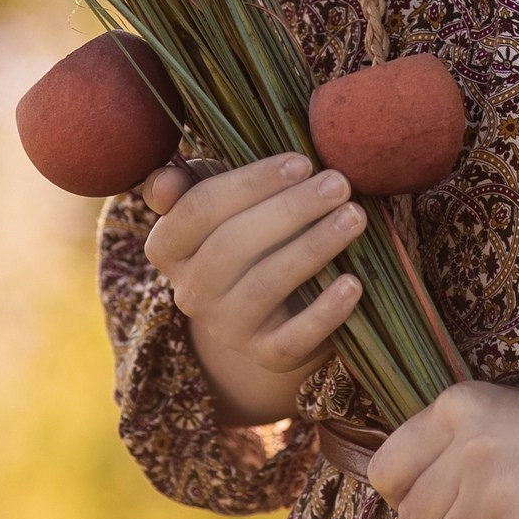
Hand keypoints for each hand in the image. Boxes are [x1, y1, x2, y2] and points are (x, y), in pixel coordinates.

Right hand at [139, 152, 367, 425]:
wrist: (269, 308)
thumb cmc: (247, 231)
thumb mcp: (219, 203)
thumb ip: (192, 181)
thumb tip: (164, 181)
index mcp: (168, 247)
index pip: (199, 208)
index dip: (251, 182)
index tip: (302, 162)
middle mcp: (189, 292)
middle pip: (232, 245)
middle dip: (291, 209)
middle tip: (339, 184)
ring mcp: (226, 328)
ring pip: (264, 287)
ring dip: (312, 248)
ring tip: (354, 217)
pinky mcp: (266, 355)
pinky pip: (292, 339)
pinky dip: (324, 312)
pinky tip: (353, 283)